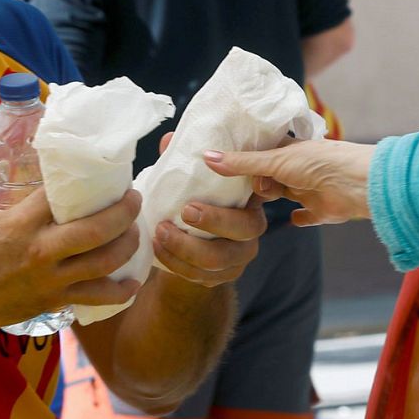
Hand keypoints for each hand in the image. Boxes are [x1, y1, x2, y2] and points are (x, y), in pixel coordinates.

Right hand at [0, 170, 142, 334]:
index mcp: (20, 224)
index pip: (59, 196)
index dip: (82, 181)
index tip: (98, 173)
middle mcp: (42, 251)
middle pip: (96, 229)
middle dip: (124, 212)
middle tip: (134, 199)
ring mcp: (51, 279)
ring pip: (104, 263)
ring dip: (127, 246)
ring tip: (136, 232)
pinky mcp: (55, 300)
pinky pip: (96, 297)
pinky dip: (120, 292)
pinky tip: (134, 281)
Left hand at [151, 130, 268, 286]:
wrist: (188, 246)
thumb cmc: (193, 203)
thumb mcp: (190, 183)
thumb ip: (182, 162)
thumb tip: (169, 139)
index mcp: (250, 201)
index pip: (260, 192)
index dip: (247, 185)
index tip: (219, 176)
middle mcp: (251, 231)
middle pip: (244, 229)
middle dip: (213, 221)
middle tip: (185, 211)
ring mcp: (238, 258)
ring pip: (218, 260)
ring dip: (186, 247)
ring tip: (159, 232)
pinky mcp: (221, 278)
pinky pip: (202, 277)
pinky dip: (176, 264)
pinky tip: (158, 249)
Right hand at [203, 140, 374, 226]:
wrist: (359, 184)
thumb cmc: (320, 163)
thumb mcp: (275, 161)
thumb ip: (242, 163)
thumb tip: (206, 157)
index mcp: (287, 150)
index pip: (259, 153)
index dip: (241, 160)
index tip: (219, 169)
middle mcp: (296, 168)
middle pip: (269, 175)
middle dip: (253, 182)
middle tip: (228, 192)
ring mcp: (308, 188)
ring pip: (283, 193)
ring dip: (270, 197)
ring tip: (244, 206)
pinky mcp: (320, 210)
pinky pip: (306, 215)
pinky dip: (299, 218)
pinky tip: (290, 220)